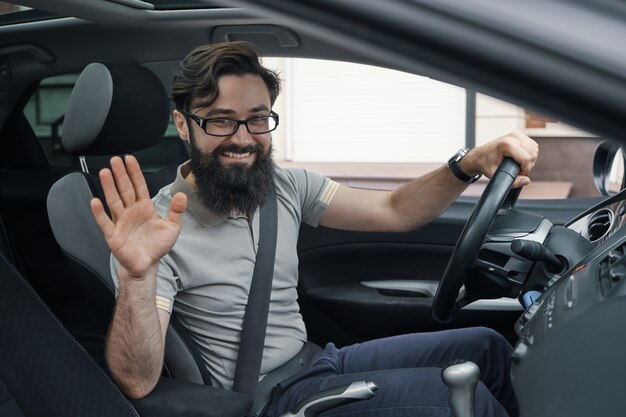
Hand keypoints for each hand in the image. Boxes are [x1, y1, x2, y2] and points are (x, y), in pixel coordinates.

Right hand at [90, 155, 186, 279]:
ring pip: (114, 201)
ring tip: (105, 173)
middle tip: (115, 160)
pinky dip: (99, 213)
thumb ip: (176, 211)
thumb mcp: (172, 227)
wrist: (147, 264)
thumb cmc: (157, 246)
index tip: (130, 159)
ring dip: (109, 187)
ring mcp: (121, 222)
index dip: (134, 173)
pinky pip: (105, 222)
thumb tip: (182, 195)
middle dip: (120, 174)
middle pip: (124, 189)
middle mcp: (131, 211)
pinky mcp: (113, 235)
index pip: (139, 186)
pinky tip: (95, 201)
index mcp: (144, 207)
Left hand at [461, 130, 538, 187]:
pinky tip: (521, 158)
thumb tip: (526, 180)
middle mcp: (513, 137)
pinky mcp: (520, 134)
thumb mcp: (495, 175)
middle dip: (528, 165)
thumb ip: (512, 181)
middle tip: (517, 170)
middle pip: (532, 154)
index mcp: (506, 144)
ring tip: (518, 165)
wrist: (479, 155)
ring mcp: (517, 134)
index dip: (525, 170)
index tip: (518, 174)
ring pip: (534, 150)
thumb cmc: (485, 164)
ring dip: (530, 160)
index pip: (526, 158)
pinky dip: (530, 153)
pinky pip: (533, 146)